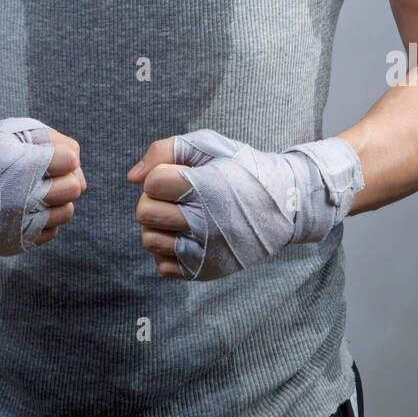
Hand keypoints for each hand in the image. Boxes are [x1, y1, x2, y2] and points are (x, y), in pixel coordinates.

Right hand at [0, 114, 85, 256]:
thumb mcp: (13, 130)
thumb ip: (53, 140)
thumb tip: (78, 167)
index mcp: (21, 165)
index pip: (70, 160)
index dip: (60, 155)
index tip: (46, 155)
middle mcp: (20, 198)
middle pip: (72, 188)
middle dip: (63, 176)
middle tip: (44, 173)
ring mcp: (15, 223)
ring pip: (65, 212)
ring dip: (57, 199)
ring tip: (36, 190)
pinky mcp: (11, 241)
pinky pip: (50, 233)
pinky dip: (45, 219)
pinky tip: (29, 207)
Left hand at [128, 129, 362, 280]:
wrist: (285, 206)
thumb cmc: (243, 169)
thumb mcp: (209, 145)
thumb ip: (166, 150)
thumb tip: (132, 176)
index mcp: (208, 189)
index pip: (153, 183)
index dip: (163, 174)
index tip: (184, 175)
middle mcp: (206, 224)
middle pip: (145, 212)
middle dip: (155, 198)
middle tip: (178, 195)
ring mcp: (205, 251)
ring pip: (149, 239)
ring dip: (158, 224)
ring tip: (180, 214)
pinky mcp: (205, 271)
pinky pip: (162, 265)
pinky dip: (168, 249)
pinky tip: (186, 235)